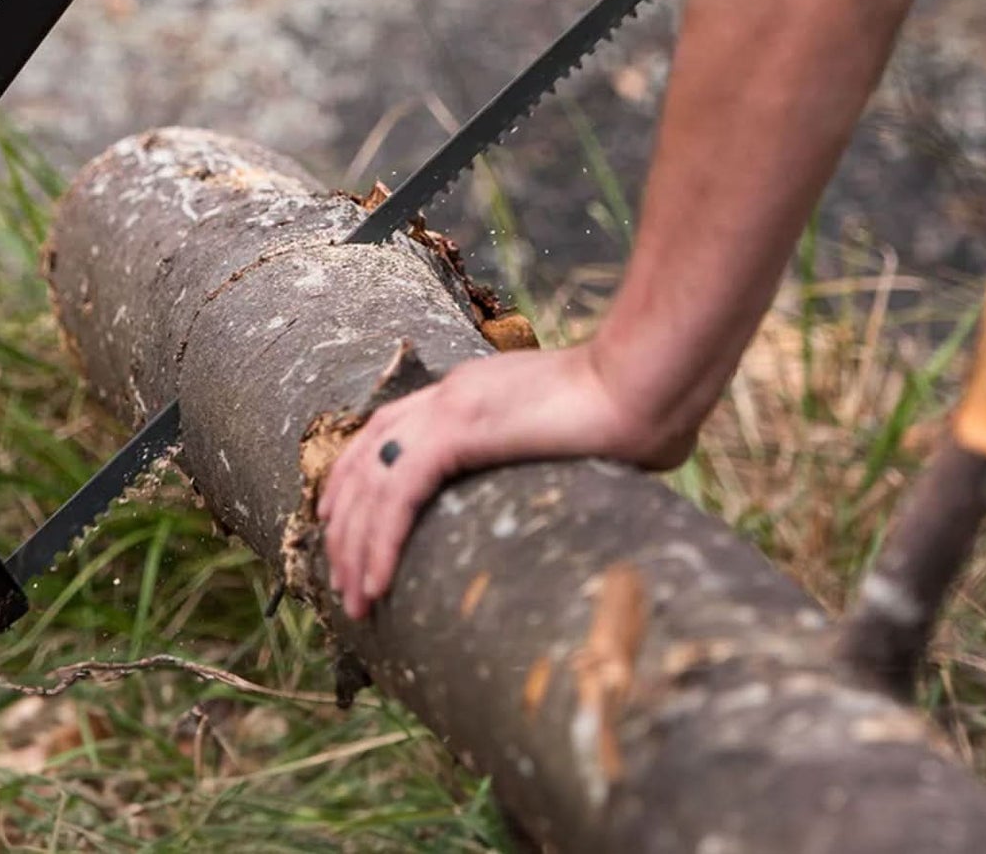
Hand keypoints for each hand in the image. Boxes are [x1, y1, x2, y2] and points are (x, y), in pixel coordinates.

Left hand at [317, 343, 677, 620]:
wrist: (647, 384)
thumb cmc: (635, 416)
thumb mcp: (574, 442)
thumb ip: (550, 464)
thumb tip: (573, 505)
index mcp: (468, 392)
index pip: (386, 430)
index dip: (354, 477)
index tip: (339, 524)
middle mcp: (448, 394)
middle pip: (367, 458)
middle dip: (345, 525)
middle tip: (342, 582)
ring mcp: (449, 406)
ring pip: (372, 481)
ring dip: (355, 545)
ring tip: (354, 600)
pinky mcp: (459, 429)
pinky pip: (398, 493)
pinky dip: (379, 540)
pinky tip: (376, 582)